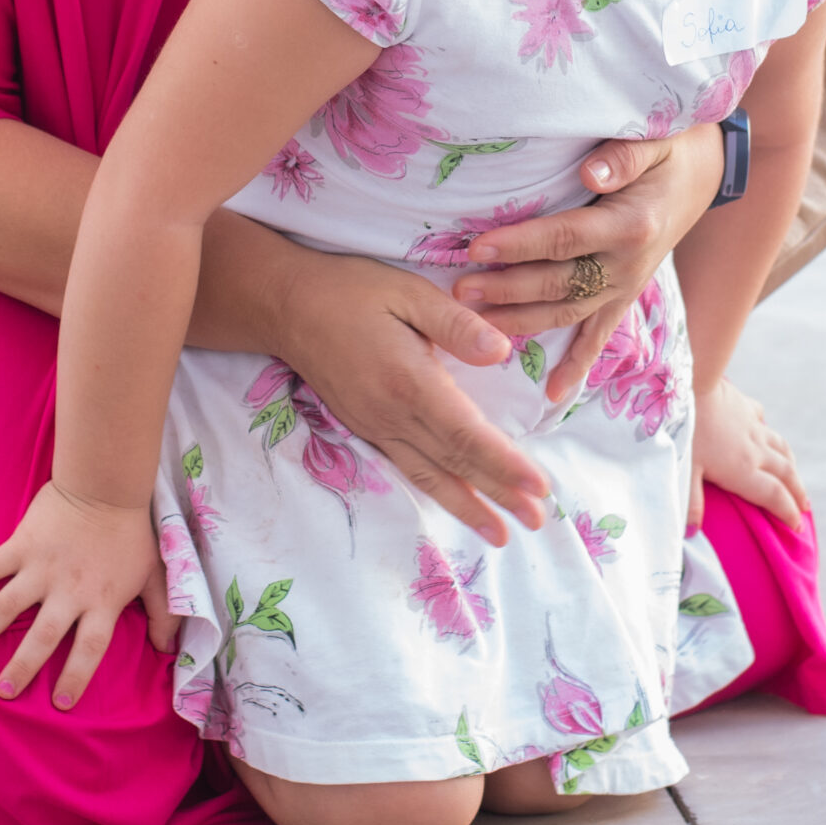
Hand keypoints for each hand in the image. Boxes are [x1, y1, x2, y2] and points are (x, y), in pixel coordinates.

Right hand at [0, 480, 155, 707]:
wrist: (106, 484)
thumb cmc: (131, 531)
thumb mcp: (156, 573)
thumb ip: (162, 612)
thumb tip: (168, 649)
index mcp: (102, 600)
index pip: (89, 648)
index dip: (76, 677)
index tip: (61, 704)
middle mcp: (69, 590)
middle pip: (43, 637)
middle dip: (22, 667)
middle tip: (3, 692)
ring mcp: (41, 568)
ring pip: (7, 607)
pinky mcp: (21, 545)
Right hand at [270, 251, 549, 547]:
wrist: (286, 306)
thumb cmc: (350, 290)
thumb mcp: (408, 291)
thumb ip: (456, 324)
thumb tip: (501, 352)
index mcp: (409, 381)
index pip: (466, 434)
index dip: (505, 465)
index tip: (539, 487)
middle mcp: (392, 415)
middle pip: (455, 463)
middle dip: (499, 494)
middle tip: (537, 520)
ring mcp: (376, 427)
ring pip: (430, 476)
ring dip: (468, 507)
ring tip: (501, 534)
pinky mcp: (365, 428)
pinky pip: (408, 469)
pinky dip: (436, 491)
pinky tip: (455, 501)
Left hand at [450, 127, 722, 403]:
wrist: (705, 173)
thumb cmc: (670, 149)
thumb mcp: (654, 139)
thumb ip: (623, 155)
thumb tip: (590, 172)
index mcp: (630, 224)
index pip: (564, 238)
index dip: (520, 245)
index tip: (477, 249)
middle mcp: (627, 263)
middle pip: (559, 283)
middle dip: (506, 290)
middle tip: (460, 291)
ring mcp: (626, 284)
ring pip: (568, 313)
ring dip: (522, 321)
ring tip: (475, 325)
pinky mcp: (626, 295)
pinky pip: (600, 336)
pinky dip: (578, 366)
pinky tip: (554, 394)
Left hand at [690, 378, 809, 530]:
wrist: (691, 379)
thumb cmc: (684, 428)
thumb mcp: (683, 469)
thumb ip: (690, 502)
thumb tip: (692, 533)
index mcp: (743, 469)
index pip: (774, 496)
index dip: (788, 513)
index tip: (797, 527)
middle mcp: (755, 449)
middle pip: (785, 474)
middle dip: (797, 493)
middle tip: (805, 508)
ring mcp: (752, 426)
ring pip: (781, 448)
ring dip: (791, 465)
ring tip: (795, 477)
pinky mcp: (744, 405)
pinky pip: (762, 420)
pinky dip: (768, 431)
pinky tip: (765, 432)